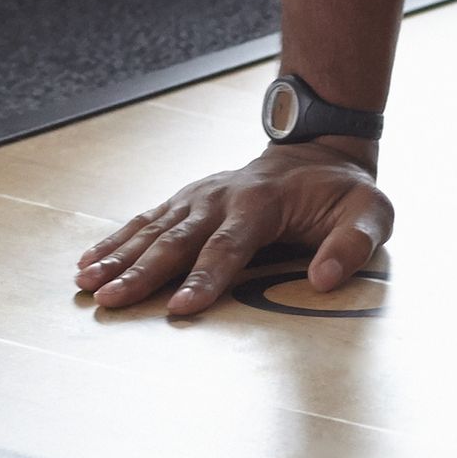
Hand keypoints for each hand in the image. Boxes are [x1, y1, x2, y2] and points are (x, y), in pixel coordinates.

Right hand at [75, 144, 389, 315]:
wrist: (318, 149)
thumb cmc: (344, 191)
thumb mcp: (370, 213)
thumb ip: (353, 244)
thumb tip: (327, 278)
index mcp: (261, 203)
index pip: (228, 247)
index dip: (205, 278)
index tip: (181, 308)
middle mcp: (220, 196)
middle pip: (176, 240)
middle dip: (141, 272)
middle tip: (109, 301)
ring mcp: (198, 196)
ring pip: (152, 229)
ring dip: (118, 257)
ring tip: (86, 283)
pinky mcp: (186, 200)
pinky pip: (146, 221)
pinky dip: (116, 241)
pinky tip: (88, 261)